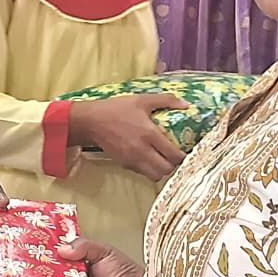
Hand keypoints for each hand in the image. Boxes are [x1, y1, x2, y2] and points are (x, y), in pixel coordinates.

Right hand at [69, 94, 188, 181]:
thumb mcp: (142, 100)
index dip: (183, 156)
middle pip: (166, 169)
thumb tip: (186, 105)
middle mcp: (142, 150)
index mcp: (149, 134)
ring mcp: (132, 159)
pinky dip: (149, 170)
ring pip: (155, 176)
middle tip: (174, 157)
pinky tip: (149, 159)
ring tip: (163, 160)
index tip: (185, 151)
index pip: (174, 155)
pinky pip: (142, 173)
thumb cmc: (116, 109)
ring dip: (161, 170)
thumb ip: (166, 100)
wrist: (92, 121)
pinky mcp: (124, 164)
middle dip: (174, 165)